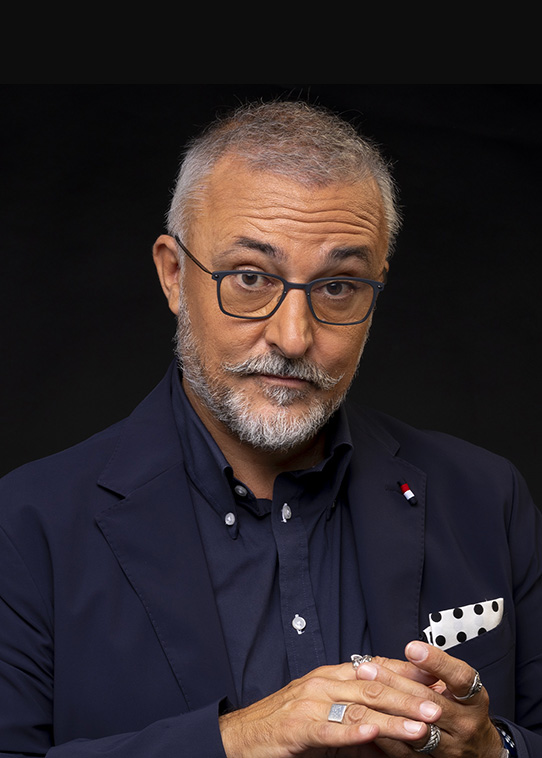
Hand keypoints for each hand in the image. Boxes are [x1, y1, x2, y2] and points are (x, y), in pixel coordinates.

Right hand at [219, 660, 441, 757]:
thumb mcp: (327, 722)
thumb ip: (359, 725)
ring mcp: (311, 704)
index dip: (407, 674)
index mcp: (331, 677)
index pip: (376, 669)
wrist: (244, 736)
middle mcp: (323, 684)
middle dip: (409, 697)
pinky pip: (330, 729)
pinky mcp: (299, 728)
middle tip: (439, 706)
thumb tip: (392, 736)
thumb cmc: (285, 727)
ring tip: (421, 725)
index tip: (437, 680)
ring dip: (393, 718)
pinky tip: (374, 734)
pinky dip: (353, 732)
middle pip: (374, 687)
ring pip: (359, 707)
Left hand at [354, 640, 504, 756]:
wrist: (479, 751)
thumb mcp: (459, 687)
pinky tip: (368, 720)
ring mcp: (451, 748)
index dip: (436, 662)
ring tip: (363, 691)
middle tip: (368, 668)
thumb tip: (411, 650)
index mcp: (474, 700)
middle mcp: (465, 725)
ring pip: (414, 728)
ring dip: (386, 708)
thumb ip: (438, 669)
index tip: (412, 648)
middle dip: (395, 682)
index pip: (460, 678)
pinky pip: (406, 752)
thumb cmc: (463, 709)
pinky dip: (386, 736)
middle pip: (429, 702)